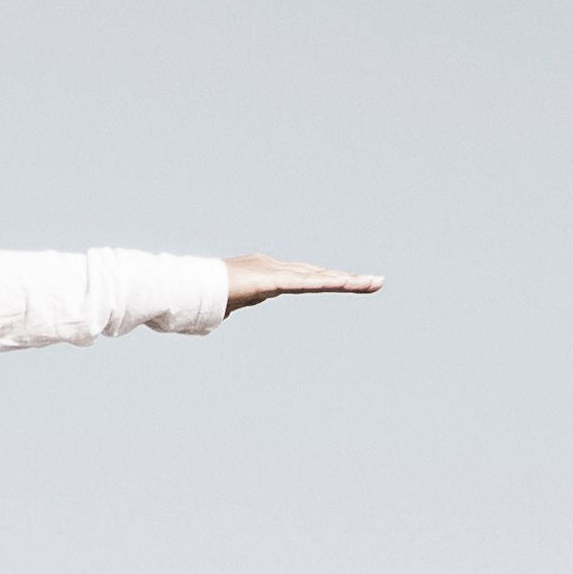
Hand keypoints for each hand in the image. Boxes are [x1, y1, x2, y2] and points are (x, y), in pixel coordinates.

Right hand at [220, 258, 377, 309]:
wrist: (193, 287)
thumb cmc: (209, 294)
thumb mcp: (231, 298)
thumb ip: (238, 299)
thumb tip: (230, 305)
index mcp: (272, 273)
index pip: (310, 277)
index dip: (333, 279)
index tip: (356, 283)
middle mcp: (278, 268)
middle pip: (320, 275)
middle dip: (350, 280)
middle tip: (379, 282)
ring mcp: (275, 272)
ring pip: (317, 278)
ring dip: (345, 281)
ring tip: (370, 283)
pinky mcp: (271, 280)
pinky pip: (302, 283)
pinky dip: (323, 283)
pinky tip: (342, 283)